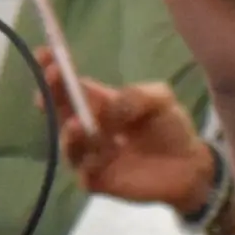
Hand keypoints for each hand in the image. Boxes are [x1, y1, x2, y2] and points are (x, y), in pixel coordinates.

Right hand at [54, 65, 217, 214]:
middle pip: (59, 111)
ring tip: (78, 125)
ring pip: (68, 144)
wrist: (189, 167)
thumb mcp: (160, 99)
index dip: (54, 70)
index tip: (45, 54)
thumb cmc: (169, 129)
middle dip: (51, 95)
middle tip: (53, 82)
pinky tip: (98, 158)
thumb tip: (110, 106)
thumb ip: (136, 95)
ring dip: (69, 133)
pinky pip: (83, 172)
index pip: (69, 86)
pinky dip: (87, 164)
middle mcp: (87, 128)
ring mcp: (88, 155)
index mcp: (98, 105)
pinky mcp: (96, 180)